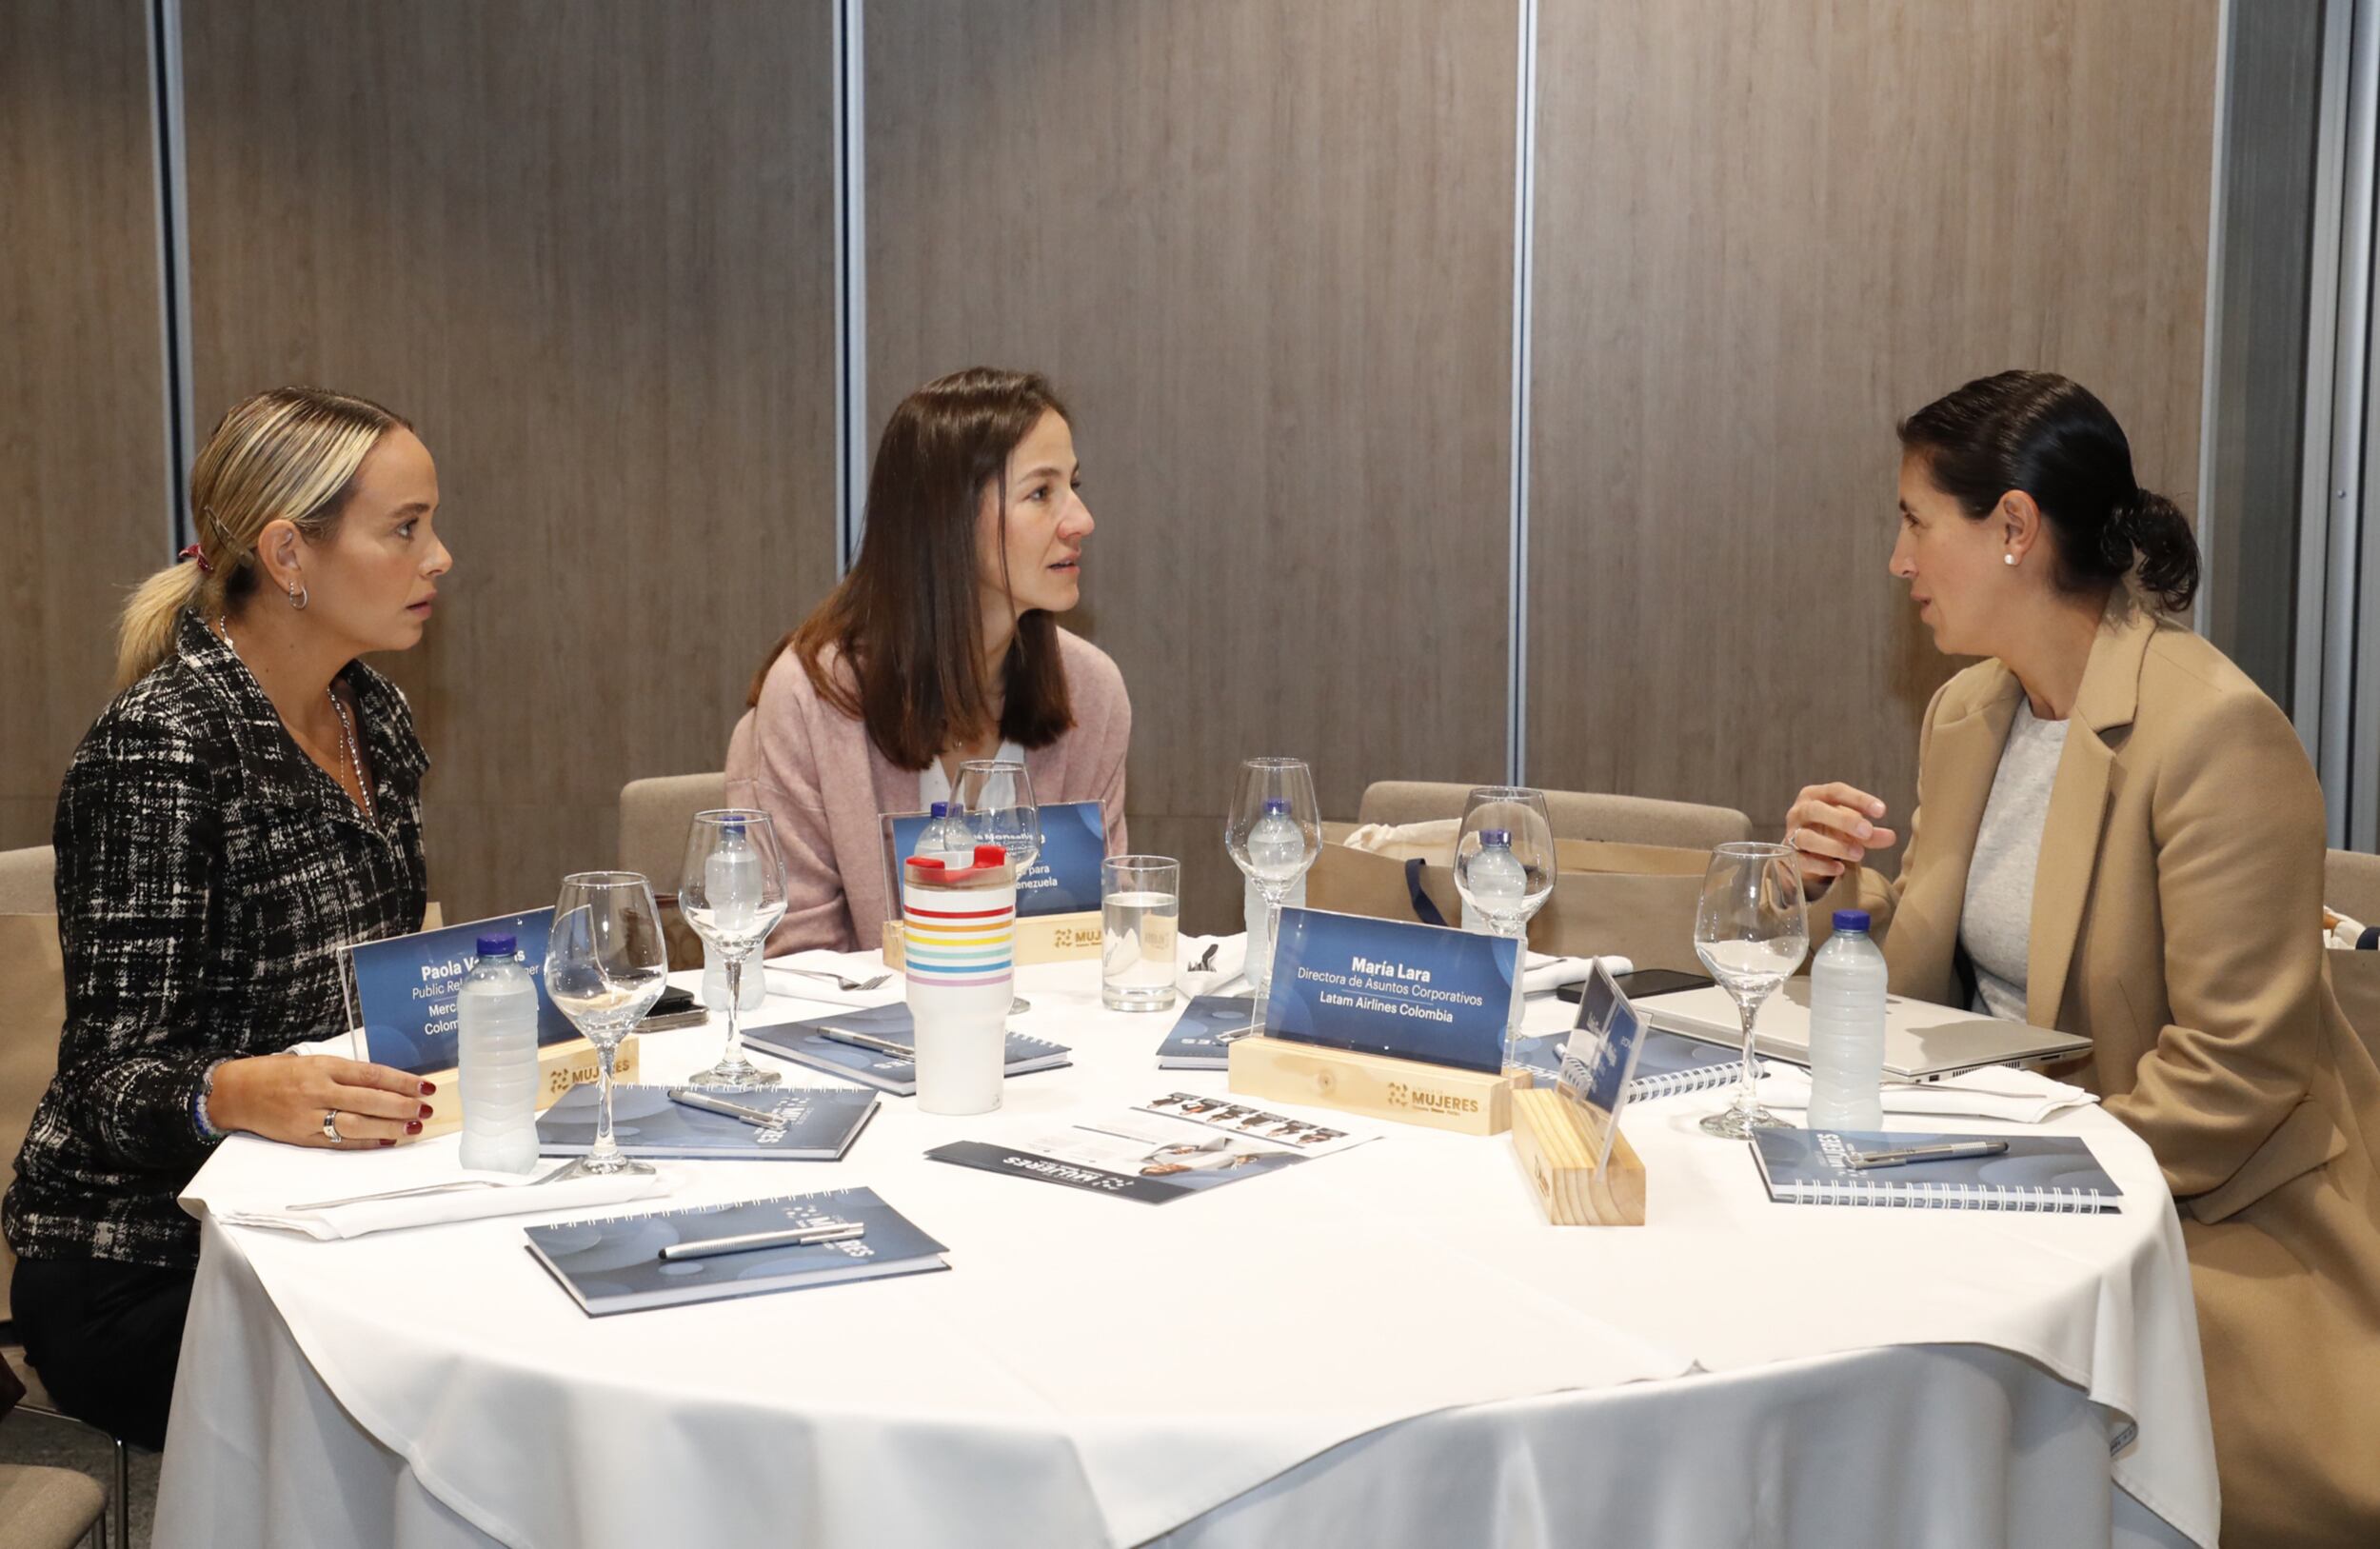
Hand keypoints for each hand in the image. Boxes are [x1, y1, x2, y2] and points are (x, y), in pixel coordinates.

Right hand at [207, 1053, 435, 1148]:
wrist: (234, 1093)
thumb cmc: (277, 1073)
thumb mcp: (311, 1062)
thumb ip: (344, 1074)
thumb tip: (387, 1084)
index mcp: (322, 1067)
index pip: (371, 1074)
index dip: (402, 1081)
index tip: (425, 1086)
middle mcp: (317, 1091)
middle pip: (368, 1100)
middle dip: (401, 1105)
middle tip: (426, 1108)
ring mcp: (308, 1117)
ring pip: (356, 1124)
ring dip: (389, 1127)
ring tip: (414, 1126)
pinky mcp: (301, 1138)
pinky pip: (339, 1143)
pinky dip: (366, 1143)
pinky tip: (388, 1141)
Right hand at [1785, 782, 1898, 888]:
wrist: (1804, 853)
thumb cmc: (1830, 831)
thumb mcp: (1852, 830)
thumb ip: (1870, 834)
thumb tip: (1891, 837)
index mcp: (1815, 795)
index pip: (1836, 791)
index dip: (1858, 799)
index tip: (1881, 811)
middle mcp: (1799, 811)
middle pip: (1816, 810)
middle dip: (1843, 820)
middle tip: (1867, 831)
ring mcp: (1791, 834)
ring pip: (1807, 837)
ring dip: (1834, 845)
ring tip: (1859, 854)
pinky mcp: (1788, 857)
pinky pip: (1802, 860)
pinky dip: (1822, 865)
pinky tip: (1840, 869)